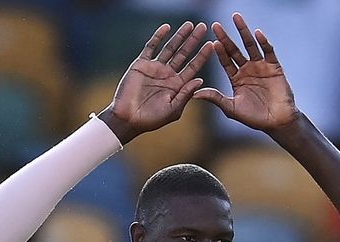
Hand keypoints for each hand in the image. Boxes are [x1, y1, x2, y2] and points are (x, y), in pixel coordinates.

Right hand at [100, 22, 212, 142]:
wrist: (127, 119)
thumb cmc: (151, 120)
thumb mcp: (173, 110)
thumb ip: (186, 94)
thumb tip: (200, 79)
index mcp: (177, 85)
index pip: (193, 67)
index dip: (202, 56)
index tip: (212, 44)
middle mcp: (168, 75)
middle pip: (184, 54)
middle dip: (193, 41)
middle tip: (204, 27)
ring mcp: (154, 68)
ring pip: (170, 48)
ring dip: (180, 36)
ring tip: (190, 24)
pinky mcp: (141, 65)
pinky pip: (151, 47)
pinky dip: (158, 37)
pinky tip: (166, 27)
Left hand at [193, 13, 298, 131]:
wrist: (276, 122)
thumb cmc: (253, 117)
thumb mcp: (230, 108)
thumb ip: (215, 98)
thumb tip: (194, 94)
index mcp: (235, 78)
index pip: (225, 61)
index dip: (218, 51)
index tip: (210, 40)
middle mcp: (247, 69)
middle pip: (234, 50)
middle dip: (225, 37)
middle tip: (215, 25)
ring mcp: (261, 67)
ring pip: (250, 46)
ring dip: (243, 31)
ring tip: (235, 18)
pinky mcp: (274, 67)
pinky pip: (268, 51)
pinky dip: (263, 42)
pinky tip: (257, 33)